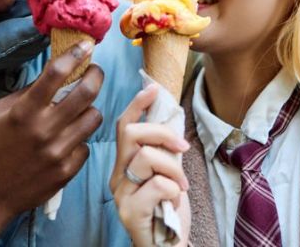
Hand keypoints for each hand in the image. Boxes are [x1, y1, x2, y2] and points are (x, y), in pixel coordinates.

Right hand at [0, 41, 103, 245]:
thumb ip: (25, 93)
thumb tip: (53, 76)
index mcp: (24, 111)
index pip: (56, 73)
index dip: (75, 54)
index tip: (85, 45)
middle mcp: (44, 129)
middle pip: (86, 93)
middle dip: (95, 75)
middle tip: (94, 72)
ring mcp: (58, 152)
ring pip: (93, 118)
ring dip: (89, 109)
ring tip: (80, 110)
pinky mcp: (67, 170)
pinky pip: (86, 145)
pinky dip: (79, 139)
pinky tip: (67, 140)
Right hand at [110, 84, 190, 246]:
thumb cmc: (168, 211)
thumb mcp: (168, 173)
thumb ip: (163, 150)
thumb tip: (169, 116)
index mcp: (124, 165)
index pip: (123, 126)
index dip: (137, 104)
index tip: (153, 87)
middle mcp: (116, 176)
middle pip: (131, 134)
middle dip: (161, 132)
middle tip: (182, 147)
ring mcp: (121, 195)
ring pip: (145, 158)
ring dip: (172, 167)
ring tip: (181, 184)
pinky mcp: (130, 212)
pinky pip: (156, 185)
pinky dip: (173, 189)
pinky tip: (174, 202)